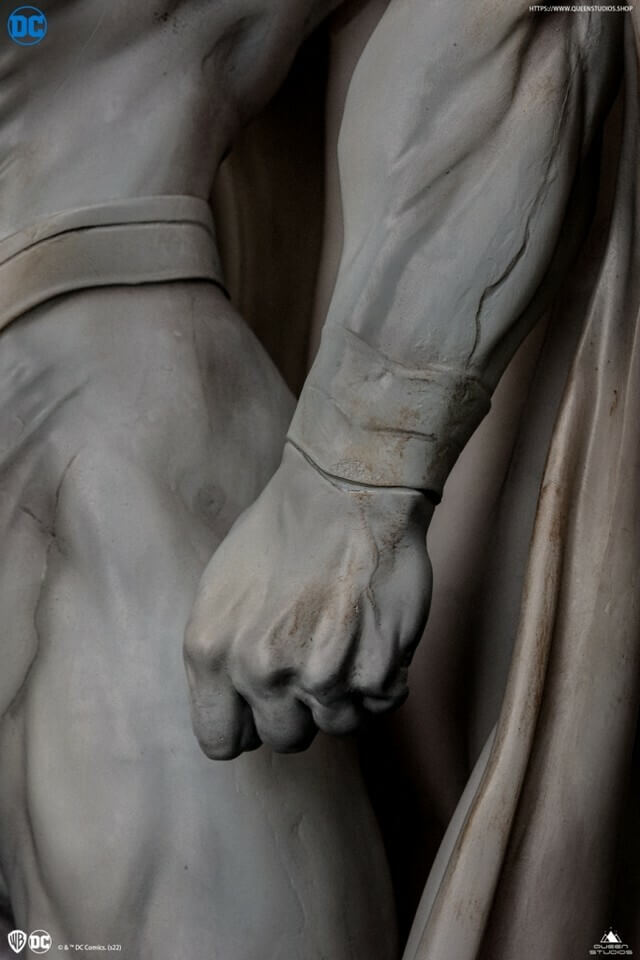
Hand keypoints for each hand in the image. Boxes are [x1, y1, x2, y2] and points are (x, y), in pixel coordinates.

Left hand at [184, 443, 432, 758]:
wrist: (347, 491)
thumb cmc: (284, 530)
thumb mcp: (221, 589)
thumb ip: (221, 655)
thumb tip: (232, 702)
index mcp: (210, 651)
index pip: (220, 741)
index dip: (248, 723)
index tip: (267, 703)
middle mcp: (258, 672)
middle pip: (283, 738)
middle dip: (300, 706)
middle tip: (315, 655)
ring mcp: (318, 678)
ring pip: (335, 727)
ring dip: (345, 694)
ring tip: (348, 640)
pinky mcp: (373, 674)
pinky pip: (378, 707)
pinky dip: (383, 679)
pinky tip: (374, 636)